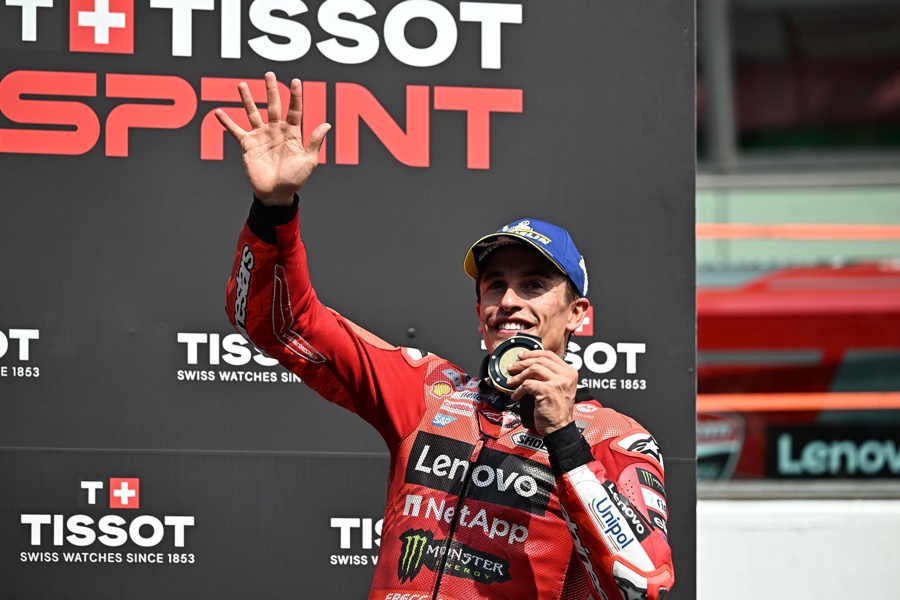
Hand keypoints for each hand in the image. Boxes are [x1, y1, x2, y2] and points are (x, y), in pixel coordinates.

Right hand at [215, 71, 330, 205]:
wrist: (276, 194)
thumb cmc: (295, 179)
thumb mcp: (309, 161)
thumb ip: (315, 142)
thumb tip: (327, 124)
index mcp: (292, 133)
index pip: (295, 110)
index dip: (296, 96)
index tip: (296, 81)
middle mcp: (276, 131)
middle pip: (273, 106)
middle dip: (271, 90)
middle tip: (269, 74)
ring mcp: (261, 136)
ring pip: (253, 113)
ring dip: (247, 99)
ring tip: (241, 84)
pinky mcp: (248, 145)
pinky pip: (236, 130)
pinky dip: (227, 122)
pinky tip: (218, 112)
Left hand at [505, 350, 578, 435]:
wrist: (560, 428)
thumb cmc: (557, 411)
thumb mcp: (560, 388)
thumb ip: (551, 376)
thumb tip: (530, 365)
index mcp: (570, 372)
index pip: (549, 355)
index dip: (533, 353)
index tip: (522, 356)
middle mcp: (566, 376)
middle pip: (540, 360)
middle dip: (522, 363)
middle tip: (512, 368)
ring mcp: (558, 383)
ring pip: (533, 369)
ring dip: (518, 376)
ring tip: (511, 382)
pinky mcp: (547, 391)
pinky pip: (528, 384)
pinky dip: (519, 390)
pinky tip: (516, 395)